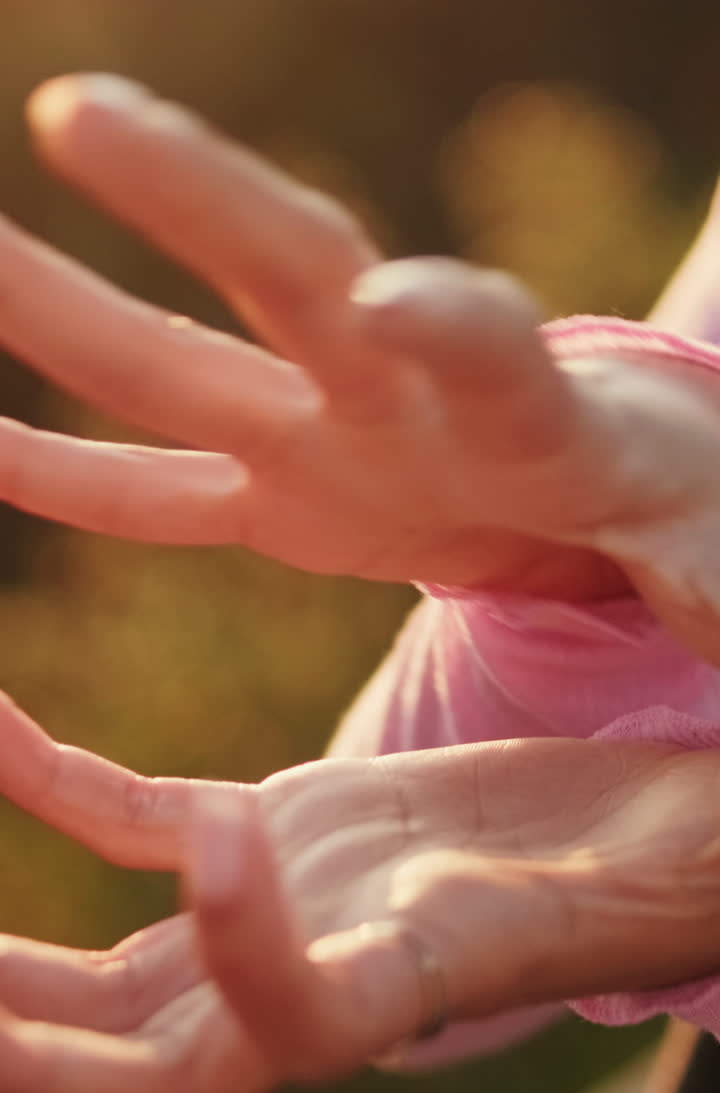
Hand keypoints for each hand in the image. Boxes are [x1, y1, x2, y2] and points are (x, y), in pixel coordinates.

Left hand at [1, 694, 719, 1092]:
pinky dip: (58, 785)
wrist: (640, 831)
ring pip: (107, 971)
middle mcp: (316, 977)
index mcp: (412, 991)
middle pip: (139, 1062)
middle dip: (26, 1040)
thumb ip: (493, 920)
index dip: (240, 965)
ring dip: (8, 954)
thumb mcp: (594, 891)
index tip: (226, 839)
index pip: (294, 1035)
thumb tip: (355, 884)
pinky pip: (133, 825)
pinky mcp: (271, 831)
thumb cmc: (656, 868)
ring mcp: (277, 912)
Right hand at [2, 75, 719, 623]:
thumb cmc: (688, 513)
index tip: (389, 299)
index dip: (444, 322)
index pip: (485, 346)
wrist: (621, 501)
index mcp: (530, 413)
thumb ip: (708, 559)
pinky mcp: (289, 497)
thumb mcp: (717, 545)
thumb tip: (713, 571)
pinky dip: (66, 478)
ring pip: (174, 369)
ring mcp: (327, 438)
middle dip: (195, 198)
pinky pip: (155, 494)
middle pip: (287, 280)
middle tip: (74, 109)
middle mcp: (402, 398)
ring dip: (58, 312)